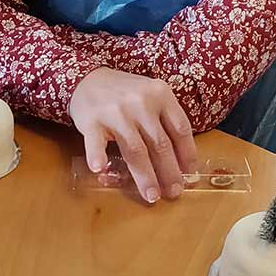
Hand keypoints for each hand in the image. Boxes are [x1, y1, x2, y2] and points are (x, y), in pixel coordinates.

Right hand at [69, 68, 197, 202]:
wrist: (86, 79)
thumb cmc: (123, 93)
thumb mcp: (150, 96)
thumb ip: (165, 119)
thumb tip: (181, 161)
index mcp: (161, 94)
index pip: (180, 129)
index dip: (187, 155)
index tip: (189, 175)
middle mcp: (141, 103)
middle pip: (160, 144)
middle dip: (169, 173)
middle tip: (173, 193)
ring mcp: (115, 112)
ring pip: (135, 150)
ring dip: (144, 176)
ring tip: (151, 195)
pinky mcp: (92, 121)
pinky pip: (96, 142)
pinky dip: (97, 155)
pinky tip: (99, 169)